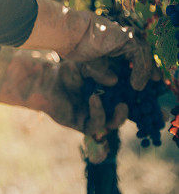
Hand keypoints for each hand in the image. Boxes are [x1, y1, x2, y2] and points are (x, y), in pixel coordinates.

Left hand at [0, 47, 128, 138]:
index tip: (146, 95)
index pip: (125, 101)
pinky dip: (98, 112)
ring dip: (118, 117)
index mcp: (106, 95)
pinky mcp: (81, 125)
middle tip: (136, 107)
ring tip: (120, 104)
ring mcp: (92, 117)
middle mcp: (102, 108)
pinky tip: (94, 98)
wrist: (45, 81)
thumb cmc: (65, 72)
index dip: (137, 102)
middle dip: (131, 116)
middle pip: (122, 118)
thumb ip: (99, 72)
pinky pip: (95, 125)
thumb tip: (115, 81)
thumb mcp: (85, 68)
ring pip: (111, 125)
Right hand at [19, 0, 157, 90]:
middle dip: (149, 66)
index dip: (138, 65)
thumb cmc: (74, 45)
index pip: (131, 51)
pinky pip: (139, 55)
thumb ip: (103, 72)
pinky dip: (140, 71)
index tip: (140, 80)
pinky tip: (137, 84)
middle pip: (141, 50)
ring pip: (142, 52)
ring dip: (145, 71)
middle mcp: (119, 35)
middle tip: (156, 79)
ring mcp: (123, 35)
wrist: (67, 32)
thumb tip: (115, 81)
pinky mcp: (125, 38)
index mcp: (111, 39)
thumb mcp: (90, 64)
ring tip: (141, 87)